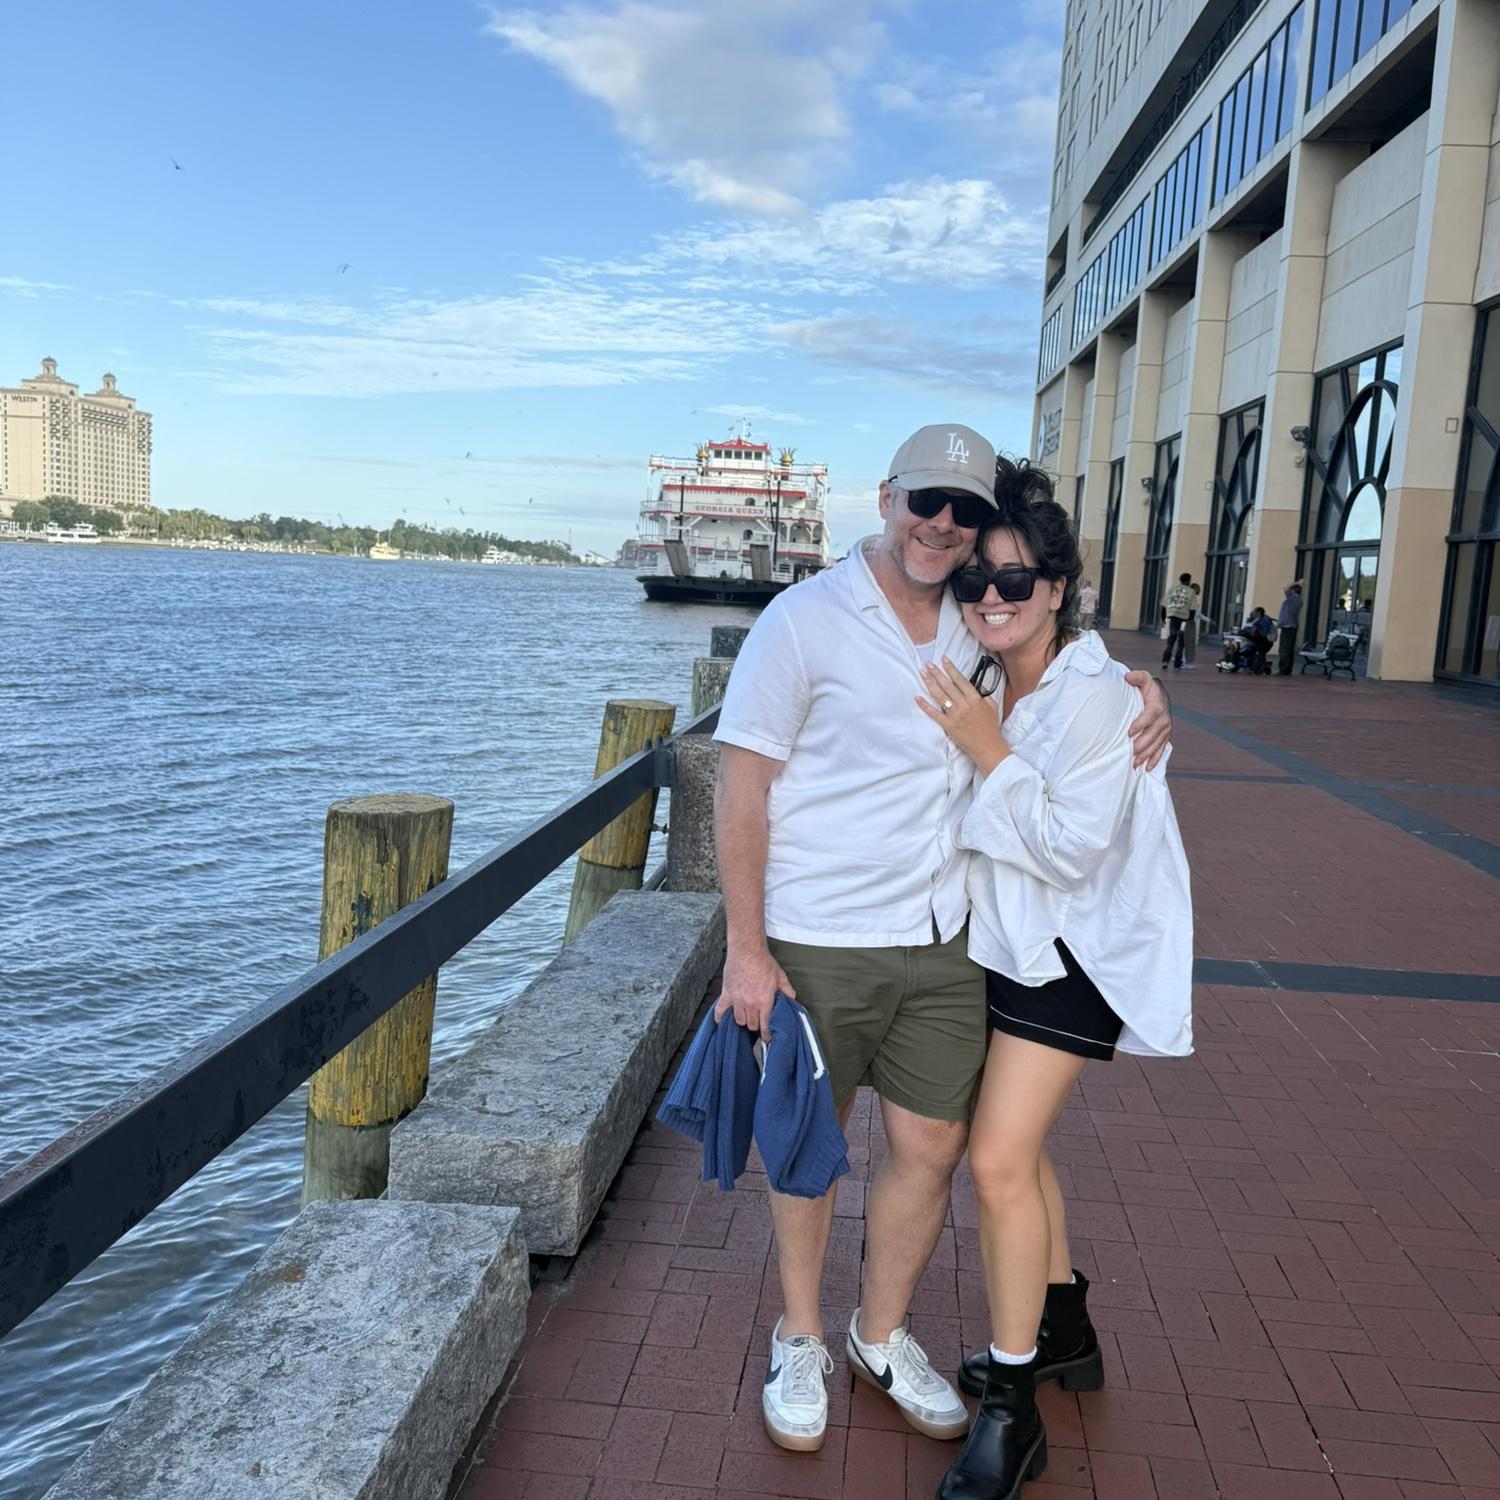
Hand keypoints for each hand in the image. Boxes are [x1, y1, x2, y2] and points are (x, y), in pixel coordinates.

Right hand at [714, 941, 792, 1040]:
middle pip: (752, 1026)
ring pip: (739, 1021)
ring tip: (747, 1018)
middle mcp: (750, 1004)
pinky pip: (720, 1011)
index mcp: (764, 1002)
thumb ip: (787, 992)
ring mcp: (736, 1000)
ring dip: (744, 1021)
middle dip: (756, 1027)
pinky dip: (720, 1019)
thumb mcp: (781, 977)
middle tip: (759, 1024)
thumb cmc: (763, 962)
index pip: (765, 1026)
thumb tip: (792, 1002)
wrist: (747, 951)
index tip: (768, 1038)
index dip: (767, 1035)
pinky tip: (722, 1022)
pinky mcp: (726, 994)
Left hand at [915, 658, 1007, 774]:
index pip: (960, 680)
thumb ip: (983, 695)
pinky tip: (918, 697)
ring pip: (940, 696)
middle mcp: (964, 704)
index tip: (943, 660)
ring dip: (930, 683)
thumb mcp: (992, 707)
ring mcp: (955, 715)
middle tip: (927, 664)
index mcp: (975, 698)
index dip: (951, 669)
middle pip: (947, 685)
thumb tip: (976, 687)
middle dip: (936, 673)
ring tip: (922, 674)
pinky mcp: (948, 725)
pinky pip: (934, 714)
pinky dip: (925, 706)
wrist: (988, 746)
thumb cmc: (990, 727)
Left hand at [1123, 669, 1170, 769]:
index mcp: (1157, 706)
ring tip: (1135, 763)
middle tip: (1131, 753)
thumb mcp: (1144, 679)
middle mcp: (1164, 719)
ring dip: (1146, 755)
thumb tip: (1128, 676)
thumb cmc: (1148, 689)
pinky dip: (1155, 759)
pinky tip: (1147, 768)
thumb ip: (1137, 677)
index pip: (1149, 717)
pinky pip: (1162, 750)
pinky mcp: (1165, 736)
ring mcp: (1165, 729)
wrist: (1160, 695)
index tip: (1129, 733)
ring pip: (1157, 744)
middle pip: (1153, 734)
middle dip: (1142, 744)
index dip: (1140, 725)